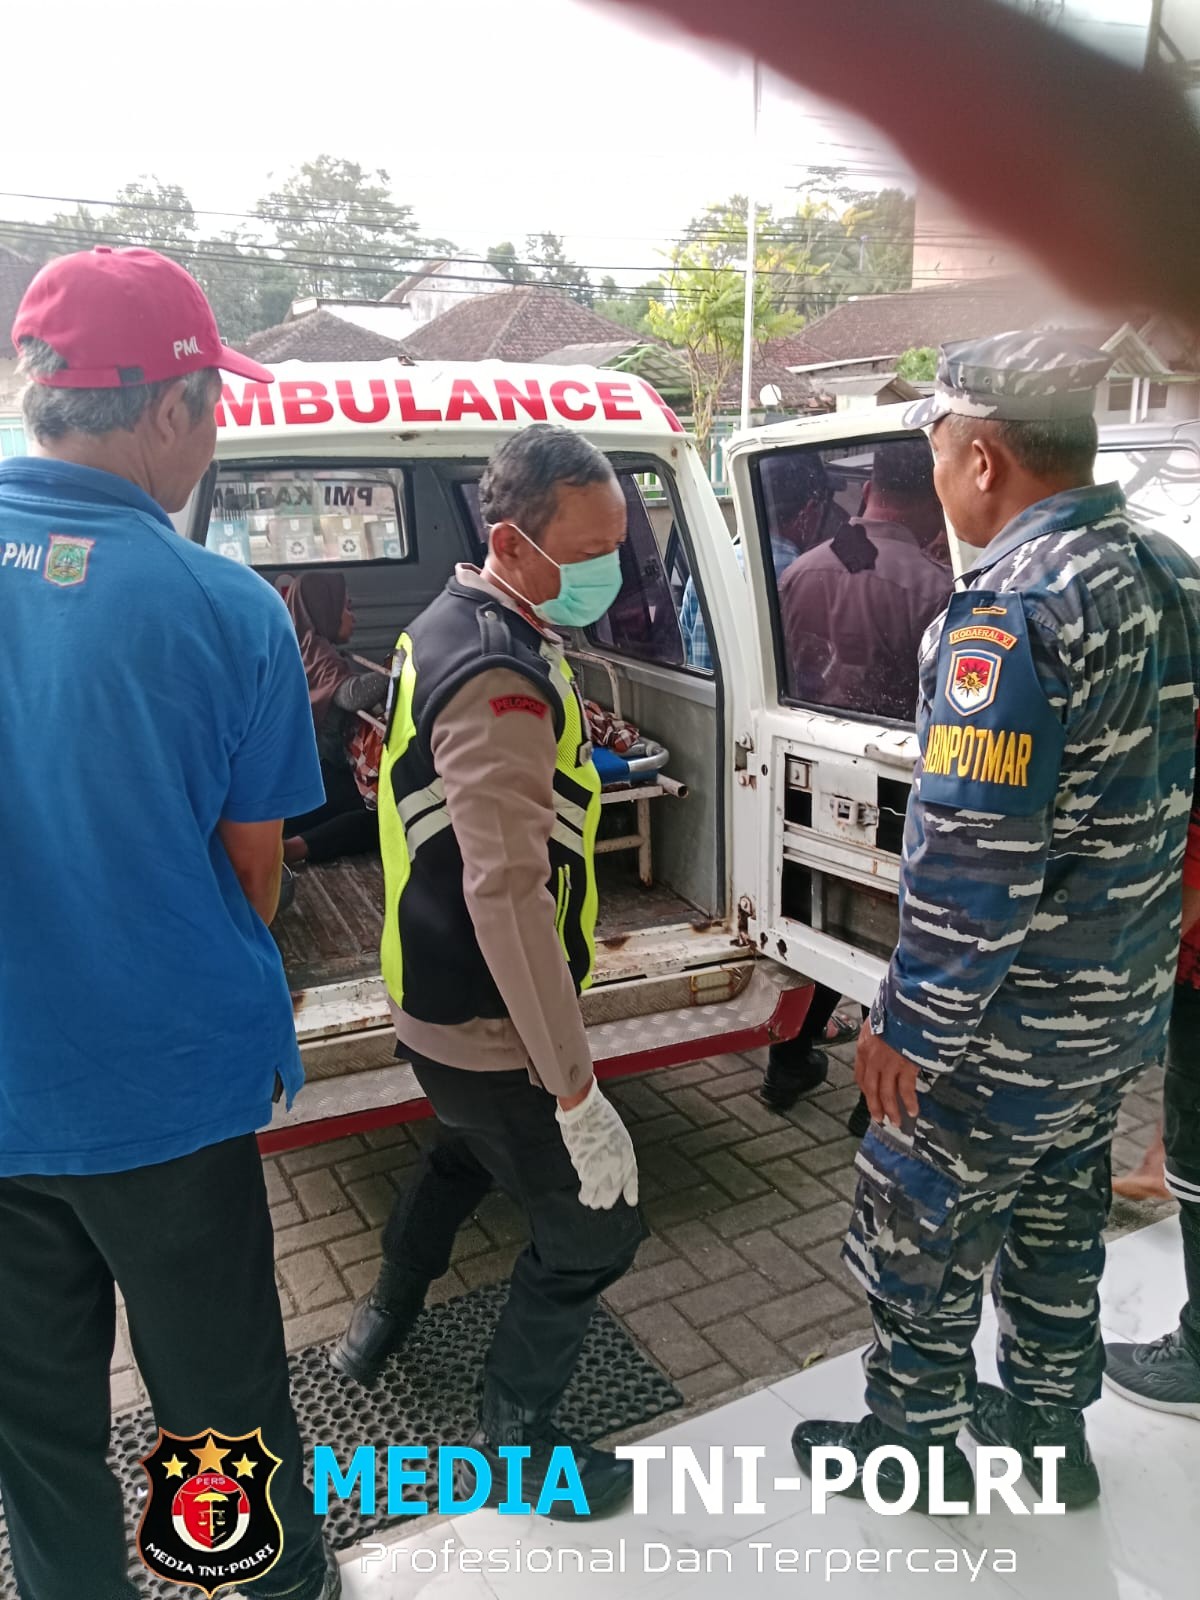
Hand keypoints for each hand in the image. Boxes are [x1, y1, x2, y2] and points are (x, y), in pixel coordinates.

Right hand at [556, 1079, 638, 1209]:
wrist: (585, 1109)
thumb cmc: (597, 1115)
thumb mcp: (616, 1133)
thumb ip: (614, 1150)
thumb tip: (606, 1164)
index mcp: (627, 1152)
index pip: (631, 1177)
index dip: (631, 1190)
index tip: (631, 1201)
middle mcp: (618, 1164)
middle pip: (614, 1190)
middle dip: (608, 1198)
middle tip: (603, 1203)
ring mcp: (604, 1169)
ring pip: (601, 1194)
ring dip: (596, 1200)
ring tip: (592, 1202)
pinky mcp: (587, 1170)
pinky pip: (588, 1189)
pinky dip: (585, 1195)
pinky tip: (584, 1197)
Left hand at [855, 1019, 919, 1126]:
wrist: (908, 1005)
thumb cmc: (895, 1009)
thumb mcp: (879, 1020)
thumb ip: (879, 1035)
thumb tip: (884, 1043)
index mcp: (864, 1047)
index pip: (861, 1075)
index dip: (866, 1090)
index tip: (871, 1099)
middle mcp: (873, 1058)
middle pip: (871, 1089)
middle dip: (876, 1106)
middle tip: (880, 1119)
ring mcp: (889, 1063)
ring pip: (887, 1093)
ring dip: (892, 1110)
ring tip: (896, 1122)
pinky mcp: (906, 1065)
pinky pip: (906, 1089)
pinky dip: (910, 1102)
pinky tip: (913, 1110)